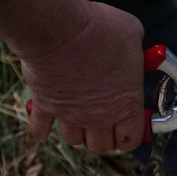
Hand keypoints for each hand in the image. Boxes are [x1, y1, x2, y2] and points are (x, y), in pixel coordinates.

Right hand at [21, 2, 143, 152]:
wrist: (58, 29)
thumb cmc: (100, 32)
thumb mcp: (132, 36)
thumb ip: (136, 50)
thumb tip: (134, 45)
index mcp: (125, 106)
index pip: (130, 140)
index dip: (129, 136)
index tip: (127, 128)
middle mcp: (98, 117)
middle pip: (101, 145)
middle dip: (102, 138)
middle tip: (102, 124)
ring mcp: (69, 114)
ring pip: (73, 139)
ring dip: (76, 132)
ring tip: (77, 121)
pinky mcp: (44, 105)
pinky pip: (40, 126)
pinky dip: (41, 129)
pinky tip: (42, 130)